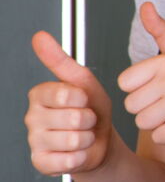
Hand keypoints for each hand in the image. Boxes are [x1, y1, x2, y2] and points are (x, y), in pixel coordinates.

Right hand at [25, 31, 113, 174]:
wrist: (100, 141)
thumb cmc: (92, 109)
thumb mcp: (83, 81)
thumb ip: (61, 60)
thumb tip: (39, 36)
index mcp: (39, 94)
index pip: (66, 94)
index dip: (84, 99)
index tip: (83, 100)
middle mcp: (32, 117)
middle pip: (73, 118)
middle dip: (89, 120)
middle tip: (86, 120)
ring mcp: (34, 141)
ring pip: (73, 140)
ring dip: (87, 138)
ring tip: (83, 134)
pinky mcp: (41, 162)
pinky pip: (69, 160)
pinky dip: (81, 156)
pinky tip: (77, 151)